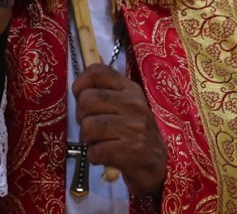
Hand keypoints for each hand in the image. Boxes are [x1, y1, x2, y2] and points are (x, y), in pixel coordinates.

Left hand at [73, 64, 166, 197]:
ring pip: (88, 126)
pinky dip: (94, 157)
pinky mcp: (132, 150)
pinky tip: (105, 155)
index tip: (79, 97)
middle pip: (87, 100)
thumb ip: (106, 93)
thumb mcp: (126, 106)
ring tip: (98, 142)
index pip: (98, 72)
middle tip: (91, 127)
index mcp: (130, 88)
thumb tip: (78, 87)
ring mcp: (134, 126)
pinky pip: (95, 151)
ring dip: (87, 140)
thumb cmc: (134, 133)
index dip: (80, 83)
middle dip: (81, 117)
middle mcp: (134, 103)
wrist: (158, 164)